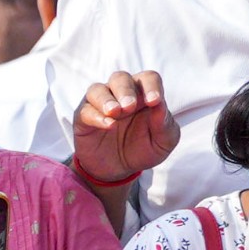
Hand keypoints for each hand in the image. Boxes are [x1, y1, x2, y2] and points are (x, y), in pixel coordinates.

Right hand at [70, 71, 177, 190]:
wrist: (121, 170)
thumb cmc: (144, 149)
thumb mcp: (163, 142)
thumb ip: (165, 123)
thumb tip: (160, 105)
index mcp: (144, 94)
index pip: (148, 78)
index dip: (152, 86)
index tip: (154, 101)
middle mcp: (120, 94)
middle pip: (120, 78)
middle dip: (126, 91)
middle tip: (130, 107)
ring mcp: (100, 104)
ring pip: (97, 89)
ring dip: (107, 99)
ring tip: (115, 112)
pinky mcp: (83, 118)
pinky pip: (85, 111)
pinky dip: (96, 116)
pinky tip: (109, 126)